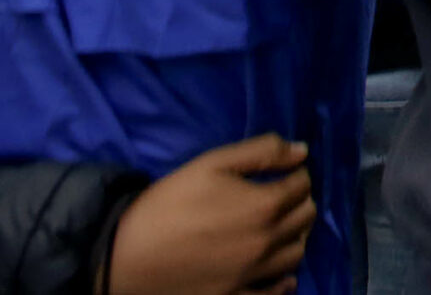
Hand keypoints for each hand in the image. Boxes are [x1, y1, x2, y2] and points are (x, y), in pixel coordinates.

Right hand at [107, 133, 314, 294]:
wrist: (125, 254)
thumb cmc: (168, 204)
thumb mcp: (212, 163)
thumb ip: (262, 152)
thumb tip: (301, 151)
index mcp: (264, 206)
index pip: (302, 186)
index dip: (295, 175)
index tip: (284, 174)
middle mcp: (266, 242)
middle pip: (306, 218)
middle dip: (299, 202)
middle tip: (282, 198)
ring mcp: (252, 274)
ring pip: (296, 253)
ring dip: (295, 236)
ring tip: (279, 228)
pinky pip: (275, 292)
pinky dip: (283, 281)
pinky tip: (279, 274)